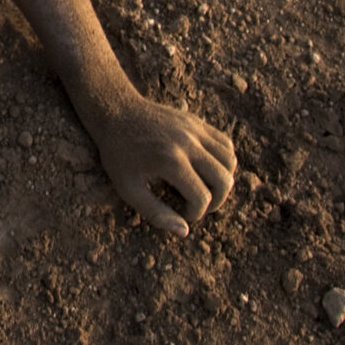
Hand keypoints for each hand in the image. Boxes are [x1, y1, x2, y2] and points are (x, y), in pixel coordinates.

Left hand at [85, 94, 238, 236]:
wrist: (115, 112)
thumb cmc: (118, 154)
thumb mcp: (128, 188)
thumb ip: (155, 213)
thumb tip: (184, 231)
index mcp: (170, 162)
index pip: (202, 199)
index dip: (194, 214)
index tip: (181, 213)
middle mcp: (188, 144)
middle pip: (224, 181)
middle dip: (216, 201)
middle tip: (198, 204)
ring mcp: (194, 130)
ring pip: (230, 161)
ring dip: (222, 180)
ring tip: (203, 187)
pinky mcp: (196, 122)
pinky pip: (224, 144)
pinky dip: (223, 160)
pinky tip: (205, 168)